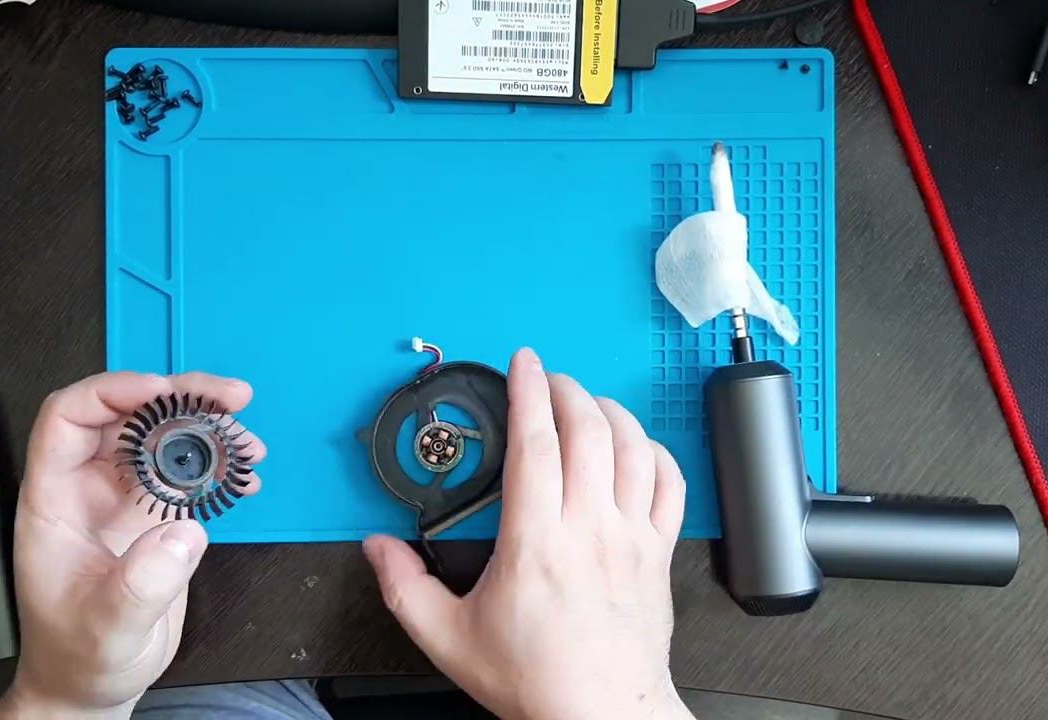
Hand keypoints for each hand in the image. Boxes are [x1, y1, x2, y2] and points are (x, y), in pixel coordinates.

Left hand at [0, 372, 264, 718]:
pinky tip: (245, 478)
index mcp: (56, 501)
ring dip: (210, 427)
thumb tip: (184, 530)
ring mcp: (126, 500)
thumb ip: (142, 583)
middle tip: (231, 398)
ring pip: (165, 436)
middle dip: (181, 397)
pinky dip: (222, 465)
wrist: (95, 685)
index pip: (70, 419)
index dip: (114, 393)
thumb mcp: (107, 628)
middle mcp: (89, 489)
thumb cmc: (80, 658)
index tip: (164, 393)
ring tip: (250, 443)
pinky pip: (190, 471)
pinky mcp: (159, 516)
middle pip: (129, 415)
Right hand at [364, 349, 692, 719]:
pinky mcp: (659, 552)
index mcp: (536, 541)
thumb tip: (377, 548)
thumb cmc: (535, 679)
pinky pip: (670, 485)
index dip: (528, 391)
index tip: (522, 363)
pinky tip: (638, 446)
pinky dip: (656, 453)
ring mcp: (631, 537)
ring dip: (611, 411)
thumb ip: (405, 588)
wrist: (601, 714)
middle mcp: (589, 528)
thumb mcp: (449, 638)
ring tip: (588, 402)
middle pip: (588, 430)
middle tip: (549, 379)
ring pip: (633, 448)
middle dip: (568, 390)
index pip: (536, 443)